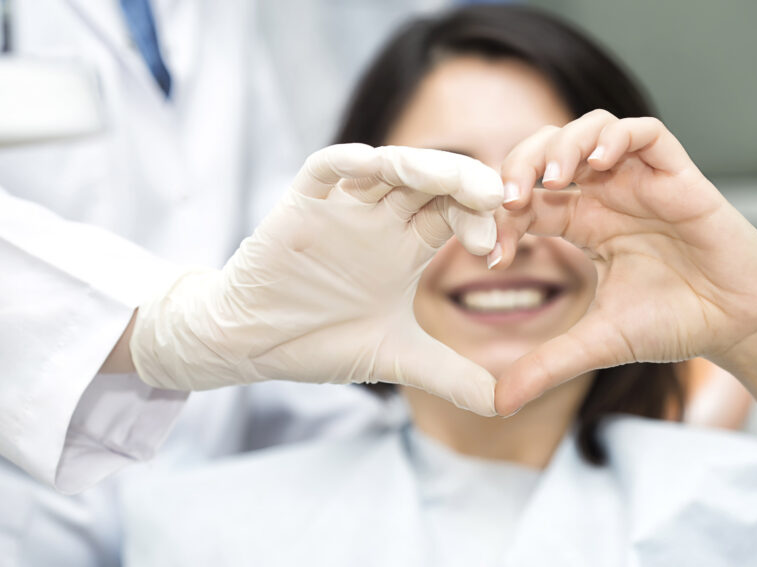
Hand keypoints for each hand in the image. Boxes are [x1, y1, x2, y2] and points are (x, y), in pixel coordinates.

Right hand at [131, 144, 502, 415]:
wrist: (251, 343)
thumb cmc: (319, 341)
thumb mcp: (396, 359)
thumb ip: (451, 376)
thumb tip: (505, 406)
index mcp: (408, 245)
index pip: (456, 214)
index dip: (481, 222)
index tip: (496, 250)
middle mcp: (381, 218)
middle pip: (432, 182)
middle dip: (465, 184)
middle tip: (496, 198)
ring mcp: (342, 207)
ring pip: (388, 167)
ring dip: (422, 166)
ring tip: (454, 179)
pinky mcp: (300, 204)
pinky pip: (325, 169)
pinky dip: (348, 162)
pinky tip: (373, 164)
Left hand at [492, 110, 756, 414]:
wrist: (738, 324)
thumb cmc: (675, 323)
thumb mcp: (598, 344)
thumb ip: (548, 365)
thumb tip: (498, 403)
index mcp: (584, 224)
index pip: (527, 200)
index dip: (501, 217)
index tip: (492, 254)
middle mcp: (608, 196)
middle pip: (549, 151)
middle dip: (520, 165)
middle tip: (508, 198)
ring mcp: (641, 181)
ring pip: (591, 130)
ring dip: (563, 145)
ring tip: (553, 180)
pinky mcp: (678, 175)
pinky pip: (645, 132)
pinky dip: (616, 137)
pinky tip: (600, 163)